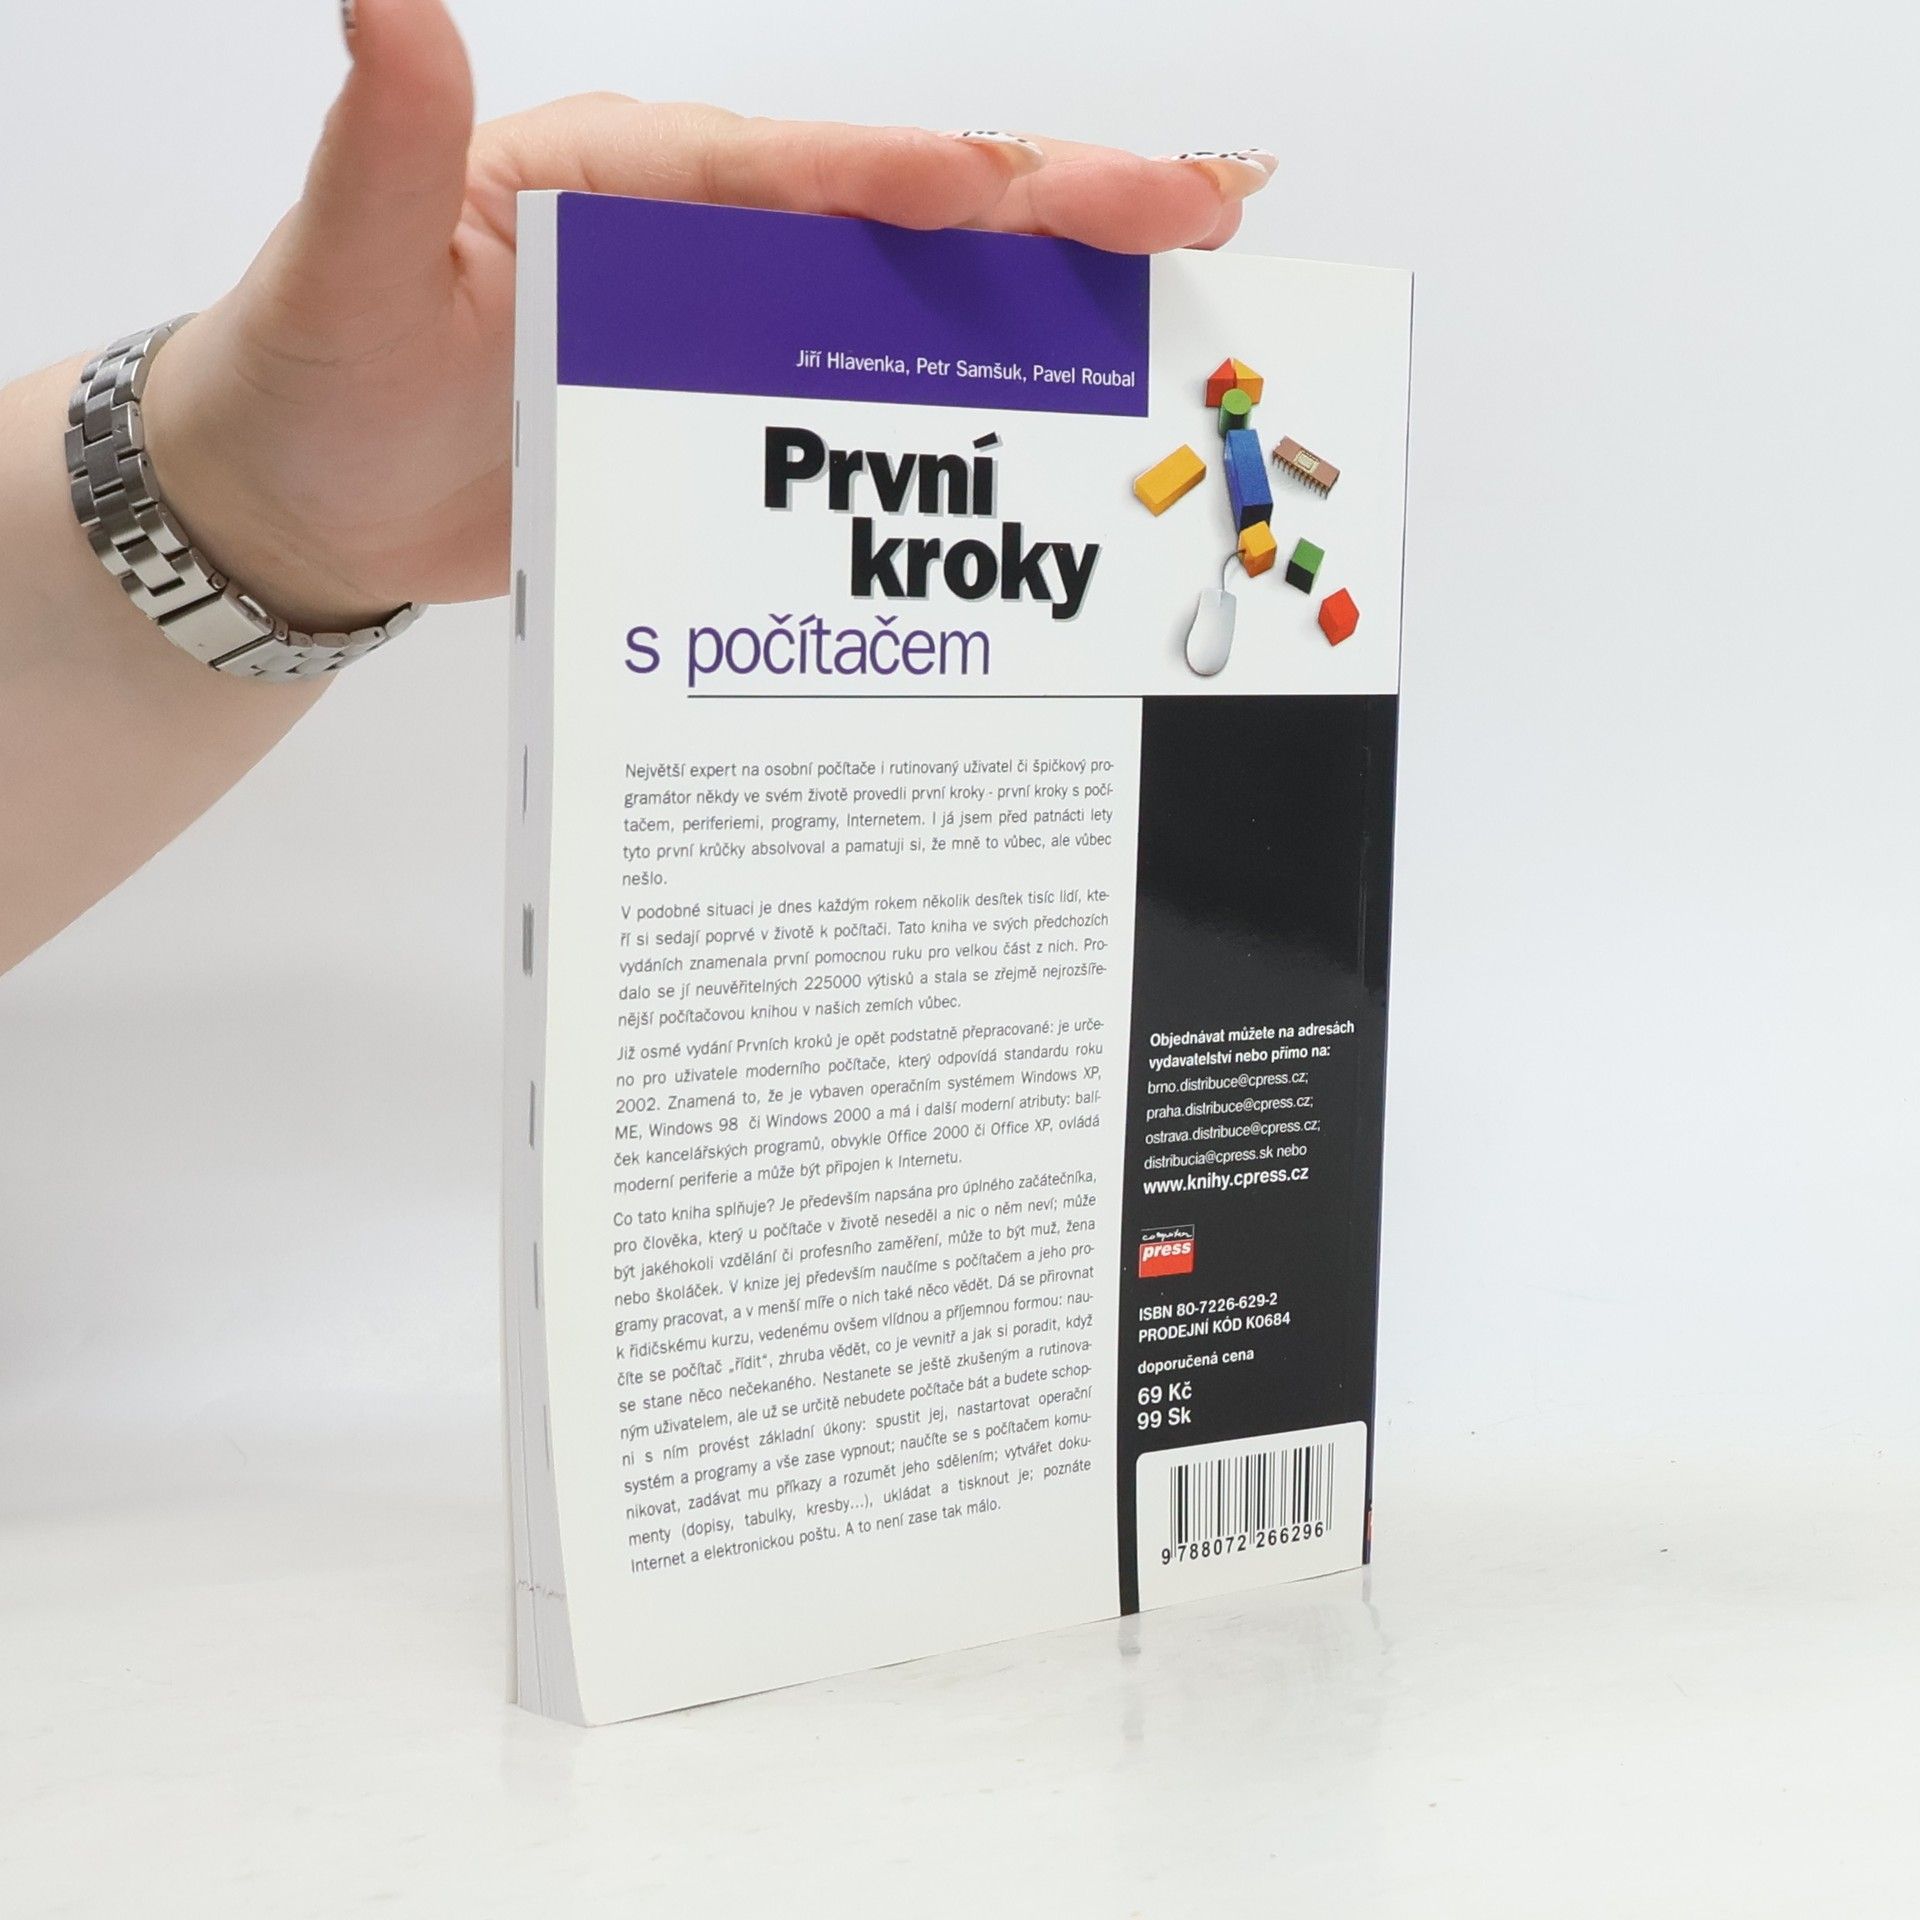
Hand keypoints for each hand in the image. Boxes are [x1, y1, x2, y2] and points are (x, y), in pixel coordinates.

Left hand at [140, 0, 1274, 630]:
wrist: (314, 507)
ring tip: (1180, 268)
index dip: (899, 176)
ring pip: (910, 297)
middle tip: (1193, 198)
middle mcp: (698, 235)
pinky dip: (973, 385)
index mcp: (622, 176)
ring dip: (1045, 283)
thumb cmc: (317, 379)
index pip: (783, 166)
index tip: (1002, 188)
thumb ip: (388, 146)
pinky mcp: (738, 415)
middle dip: (1043, 202)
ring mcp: (729, 328)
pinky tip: (1061, 395)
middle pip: (891, 210)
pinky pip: (873, 395)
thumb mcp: (345, 263)